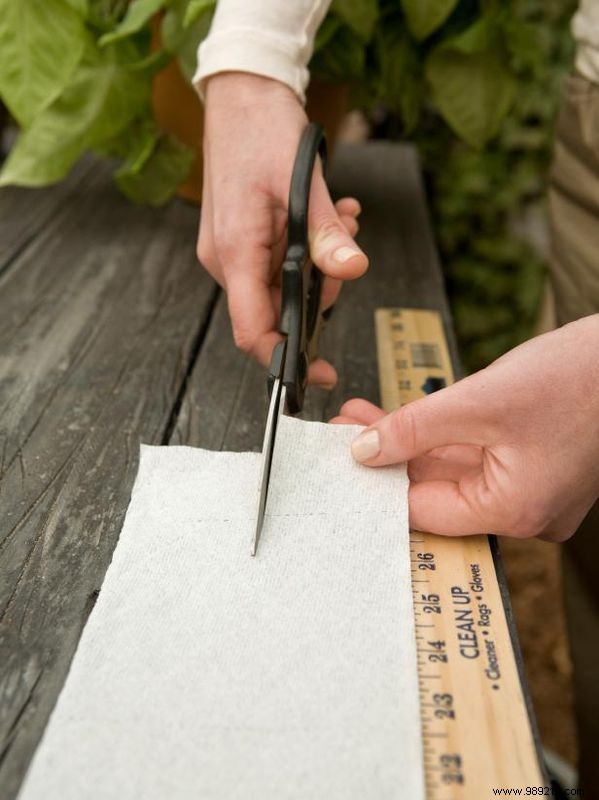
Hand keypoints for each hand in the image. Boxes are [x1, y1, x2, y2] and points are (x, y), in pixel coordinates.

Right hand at [198, 72, 368, 386]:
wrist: (241, 95)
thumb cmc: (261, 129)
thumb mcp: (303, 181)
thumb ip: (325, 233)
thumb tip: (351, 272)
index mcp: (234, 252)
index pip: (253, 329)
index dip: (284, 359)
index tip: (318, 373)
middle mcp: (228, 260)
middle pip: (278, 309)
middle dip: (322, 288)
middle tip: (345, 246)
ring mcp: (233, 251)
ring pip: (285, 285)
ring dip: (321, 262)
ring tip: (342, 221)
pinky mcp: (244, 240)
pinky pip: (281, 263)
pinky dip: (309, 248)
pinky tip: (333, 216)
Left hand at [331, 315, 598, 540]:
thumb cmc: (579, 377)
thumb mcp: (481, 400)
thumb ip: (415, 428)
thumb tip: (365, 450)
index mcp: (514, 510)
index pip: (424, 510)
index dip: (377, 483)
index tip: (340, 458)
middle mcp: (523, 510)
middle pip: (435, 489)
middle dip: (388, 454)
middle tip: (345, 427)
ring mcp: (531, 488)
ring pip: (452, 470)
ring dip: (409, 441)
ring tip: (362, 416)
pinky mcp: (533, 464)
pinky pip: (475, 456)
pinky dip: (440, 436)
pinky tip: (404, 416)